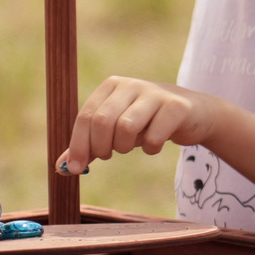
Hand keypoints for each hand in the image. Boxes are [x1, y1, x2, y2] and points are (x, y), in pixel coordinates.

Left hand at [59, 76, 214, 175]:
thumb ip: (89, 146)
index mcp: (111, 86)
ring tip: (130, 147)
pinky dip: (150, 149)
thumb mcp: (115, 131)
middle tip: (110, 155)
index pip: (86, 116)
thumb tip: (61, 168)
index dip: (78, 145)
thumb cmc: (147, 122)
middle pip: (103, 122)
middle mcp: (131, 85)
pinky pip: (153, 137)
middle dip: (101, 147)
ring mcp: (155, 94)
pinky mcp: (176, 106)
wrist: (192, 113)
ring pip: (126, 127)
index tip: (75, 169)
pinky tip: (154, 144)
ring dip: (124, 147)